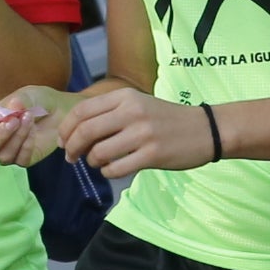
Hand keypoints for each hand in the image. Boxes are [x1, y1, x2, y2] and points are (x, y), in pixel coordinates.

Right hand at [0, 86, 69, 166]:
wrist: (60, 110)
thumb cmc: (37, 100)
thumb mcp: (28, 94)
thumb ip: (19, 101)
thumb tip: (12, 108)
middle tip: (14, 120)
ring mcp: (7, 151)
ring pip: (2, 156)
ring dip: (16, 137)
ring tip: (28, 119)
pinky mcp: (23, 159)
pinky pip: (19, 160)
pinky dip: (26, 145)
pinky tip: (34, 132)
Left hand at [60, 83, 215, 176]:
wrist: (206, 129)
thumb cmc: (167, 119)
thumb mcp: (138, 104)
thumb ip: (109, 112)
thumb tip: (74, 130)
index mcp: (125, 96)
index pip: (82, 110)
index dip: (66, 128)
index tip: (63, 141)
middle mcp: (132, 112)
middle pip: (85, 131)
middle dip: (71, 148)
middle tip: (71, 158)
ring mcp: (142, 134)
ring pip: (98, 152)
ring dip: (92, 162)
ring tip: (99, 162)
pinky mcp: (152, 155)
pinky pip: (116, 169)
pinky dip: (108, 172)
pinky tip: (114, 169)